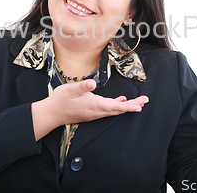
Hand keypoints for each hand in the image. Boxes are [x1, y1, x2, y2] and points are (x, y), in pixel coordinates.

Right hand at [32, 79, 148, 139]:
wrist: (51, 114)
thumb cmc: (59, 100)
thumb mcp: (69, 90)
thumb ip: (82, 86)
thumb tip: (93, 83)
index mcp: (93, 104)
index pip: (114, 106)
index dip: (128, 106)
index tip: (139, 106)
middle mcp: (96, 111)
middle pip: (118, 109)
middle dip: (133, 105)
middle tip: (145, 101)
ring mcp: (94, 113)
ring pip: (114, 110)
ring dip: (127, 106)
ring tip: (138, 102)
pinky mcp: (91, 112)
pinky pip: (108, 110)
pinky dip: (117, 106)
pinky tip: (121, 101)